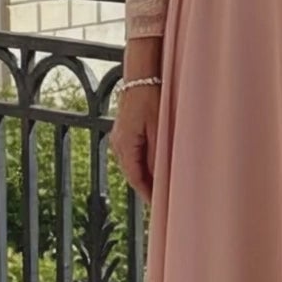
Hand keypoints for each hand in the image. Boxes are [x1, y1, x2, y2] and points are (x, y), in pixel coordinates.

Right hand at [108, 82, 160, 204]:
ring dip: (145, 175)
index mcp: (125, 145)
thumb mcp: (159, 127)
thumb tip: (161, 177)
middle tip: (163, 200)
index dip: (148, 193)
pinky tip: (155, 165)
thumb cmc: (151, 97)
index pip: (136, 178)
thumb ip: (158, 153)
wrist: (141, 75)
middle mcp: (118, 143)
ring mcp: (119, 137)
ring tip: (161, 186)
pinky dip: (143, 162)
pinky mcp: (124, 130)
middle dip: (147, 187)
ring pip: (133, 164)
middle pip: (133, 173)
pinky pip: (133, 153)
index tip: (159, 205)